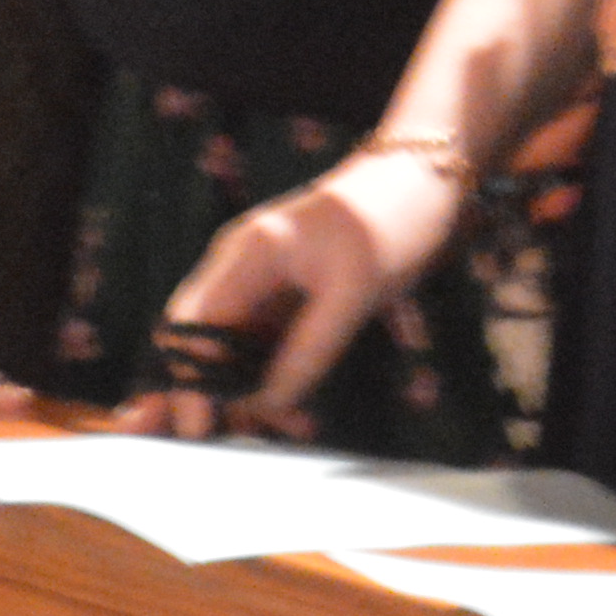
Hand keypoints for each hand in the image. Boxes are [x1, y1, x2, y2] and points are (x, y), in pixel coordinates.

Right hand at [130, 141, 466, 438]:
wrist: (429, 173)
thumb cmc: (394, 218)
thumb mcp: (357, 289)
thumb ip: (309, 349)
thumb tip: (266, 405)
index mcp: (245, 254)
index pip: (191, 328)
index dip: (186, 381)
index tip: (197, 430)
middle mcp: (240, 267)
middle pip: (199, 342)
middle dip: (205, 394)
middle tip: (223, 442)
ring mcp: (261, 280)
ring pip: (232, 349)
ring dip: (246, 393)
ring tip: (285, 430)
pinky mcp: (287, 294)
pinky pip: (264, 344)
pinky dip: (272, 377)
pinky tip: (297, 412)